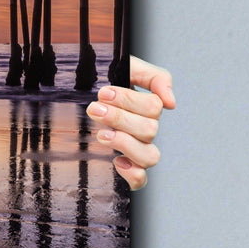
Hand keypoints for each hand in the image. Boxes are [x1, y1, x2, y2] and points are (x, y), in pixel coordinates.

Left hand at [87, 55, 174, 190]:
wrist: (77, 93)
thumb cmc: (105, 79)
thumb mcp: (128, 67)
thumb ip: (154, 77)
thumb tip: (171, 102)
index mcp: (147, 107)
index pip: (153, 107)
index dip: (129, 100)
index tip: (103, 93)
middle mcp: (145, 130)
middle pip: (149, 130)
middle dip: (119, 118)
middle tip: (94, 109)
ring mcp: (137, 150)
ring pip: (150, 157)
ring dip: (125, 144)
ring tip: (101, 135)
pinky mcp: (126, 166)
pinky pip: (140, 180)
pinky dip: (133, 174)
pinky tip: (117, 162)